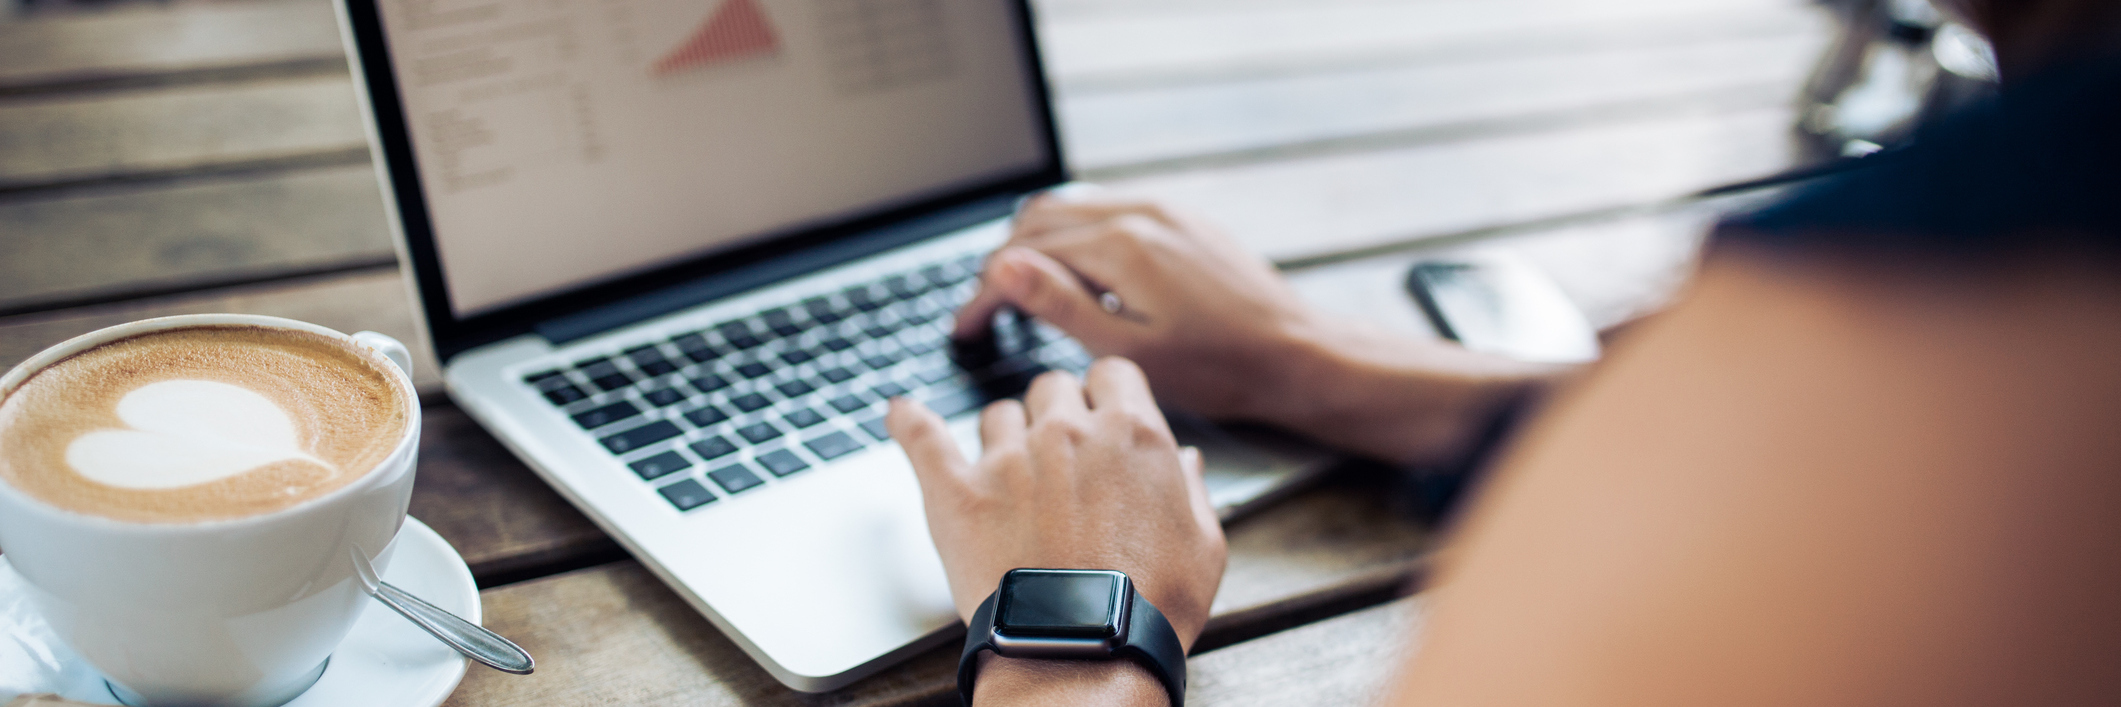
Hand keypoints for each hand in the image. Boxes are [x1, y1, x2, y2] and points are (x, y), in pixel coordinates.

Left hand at [886, 359, 1226, 648]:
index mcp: (1132, 434)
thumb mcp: (1204, 543)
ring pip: (998, 413)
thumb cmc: (1152, 605)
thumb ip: (1191, 489)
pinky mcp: (959, 491)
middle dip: (1058, 412)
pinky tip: (899, 413)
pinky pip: (922, 436)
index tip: (1103, 417)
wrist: (1086, 650)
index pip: (1112, 374)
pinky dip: (908, 422)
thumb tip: (1182, 458)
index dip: (1107, 395)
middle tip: (1060, 456)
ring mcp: (1009, 458)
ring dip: (1005, 433)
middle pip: (1053, 386)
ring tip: (1010, 474)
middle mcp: (1068, 432)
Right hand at [954, 192, 1328, 423]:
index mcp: (1122, 245)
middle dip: (1001, 262)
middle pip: (1038, 220)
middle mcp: (1140, 212)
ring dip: (1034, 243)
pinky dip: (1074, 235)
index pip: (1024, 256)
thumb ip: (1062, 306)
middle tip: (985, 311)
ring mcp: (1164, 210)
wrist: (1298, 352)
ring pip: (1071, 208)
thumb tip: (1004, 268)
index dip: (985, 295)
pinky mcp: (1181, 218)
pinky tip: (1075, 273)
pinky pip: (1107, 209)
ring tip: (1019, 291)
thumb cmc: (1222, 367)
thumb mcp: (1130, 352)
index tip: (965, 329)